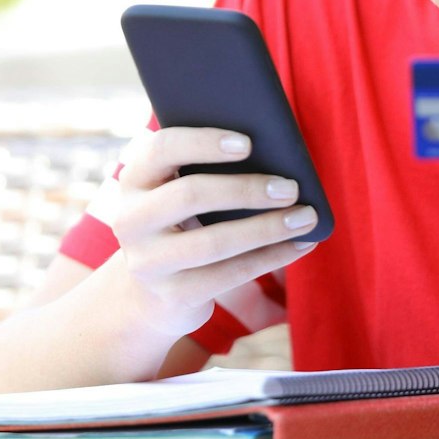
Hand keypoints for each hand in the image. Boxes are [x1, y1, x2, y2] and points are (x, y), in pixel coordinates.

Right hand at [104, 126, 318, 333]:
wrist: (150, 294)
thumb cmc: (181, 224)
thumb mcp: (178, 193)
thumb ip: (206, 169)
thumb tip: (278, 154)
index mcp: (134, 179)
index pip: (162, 149)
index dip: (204, 143)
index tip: (248, 143)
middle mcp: (131, 219)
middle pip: (191, 195)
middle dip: (246, 190)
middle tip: (290, 187)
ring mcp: (148, 262)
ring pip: (215, 242)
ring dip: (268, 228)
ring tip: (306, 217)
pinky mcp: (173, 295)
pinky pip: (230, 275)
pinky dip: (271, 257)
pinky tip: (301, 244)